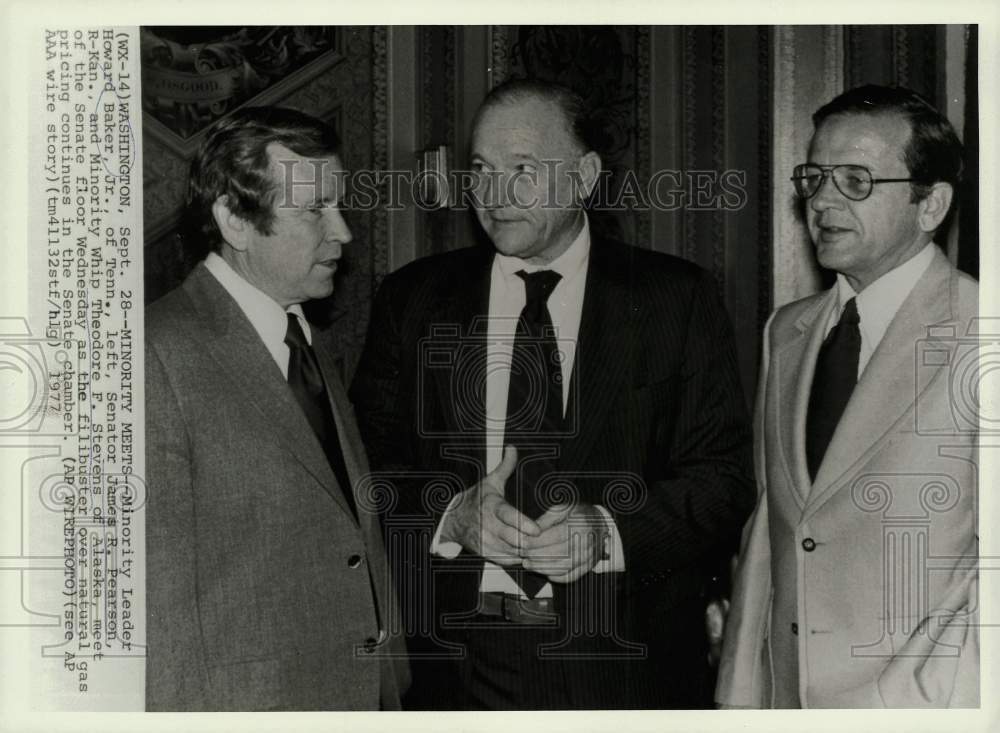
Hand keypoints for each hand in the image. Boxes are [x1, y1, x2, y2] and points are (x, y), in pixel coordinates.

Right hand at [438, 445, 539, 565]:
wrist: (453, 521)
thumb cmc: (475, 500)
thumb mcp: (489, 482)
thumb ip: (505, 467)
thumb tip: (512, 448)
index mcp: (491, 506)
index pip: (508, 516)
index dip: (523, 524)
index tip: (537, 529)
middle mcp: (488, 526)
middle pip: (514, 539)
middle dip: (532, 541)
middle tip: (549, 539)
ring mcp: (486, 542)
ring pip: (513, 552)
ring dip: (529, 550)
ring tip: (543, 546)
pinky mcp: (487, 554)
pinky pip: (509, 560)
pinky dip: (521, 557)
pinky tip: (530, 551)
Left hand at [519, 501, 608, 582]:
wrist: (600, 523)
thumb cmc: (578, 514)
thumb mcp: (563, 508)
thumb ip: (546, 519)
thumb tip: (530, 532)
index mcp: (580, 524)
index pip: (555, 536)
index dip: (536, 542)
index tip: (522, 543)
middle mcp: (587, 542)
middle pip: (558, 553)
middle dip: (536, 556)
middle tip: (522, 555)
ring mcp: (589, 556)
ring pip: (562, 567)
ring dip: (542, 567)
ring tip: (528, 564)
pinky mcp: (588, 567)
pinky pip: (570, 576)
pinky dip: (555, 576)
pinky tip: (543, 571)